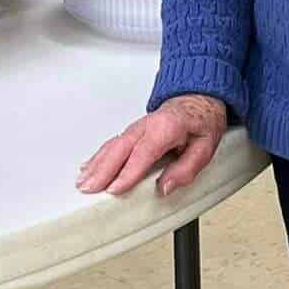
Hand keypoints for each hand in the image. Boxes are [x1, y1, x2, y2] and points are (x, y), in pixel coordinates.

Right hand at [77, 94, 228, 197]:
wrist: (197, 99)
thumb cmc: (200, 122)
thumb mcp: (205, 147)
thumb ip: (187, 168)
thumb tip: (166, 186)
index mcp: (167, 127)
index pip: (143, 152)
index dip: (128, 172)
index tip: (115, 188)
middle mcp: (147, 126)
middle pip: (120, 148)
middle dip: (103, 170)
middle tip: (89, 189)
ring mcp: (137, 128)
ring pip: (112, 145)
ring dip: (96, 165)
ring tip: (83, 183)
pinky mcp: (132, 132)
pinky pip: (112, 144)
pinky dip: (98, 157)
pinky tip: (88, 168)